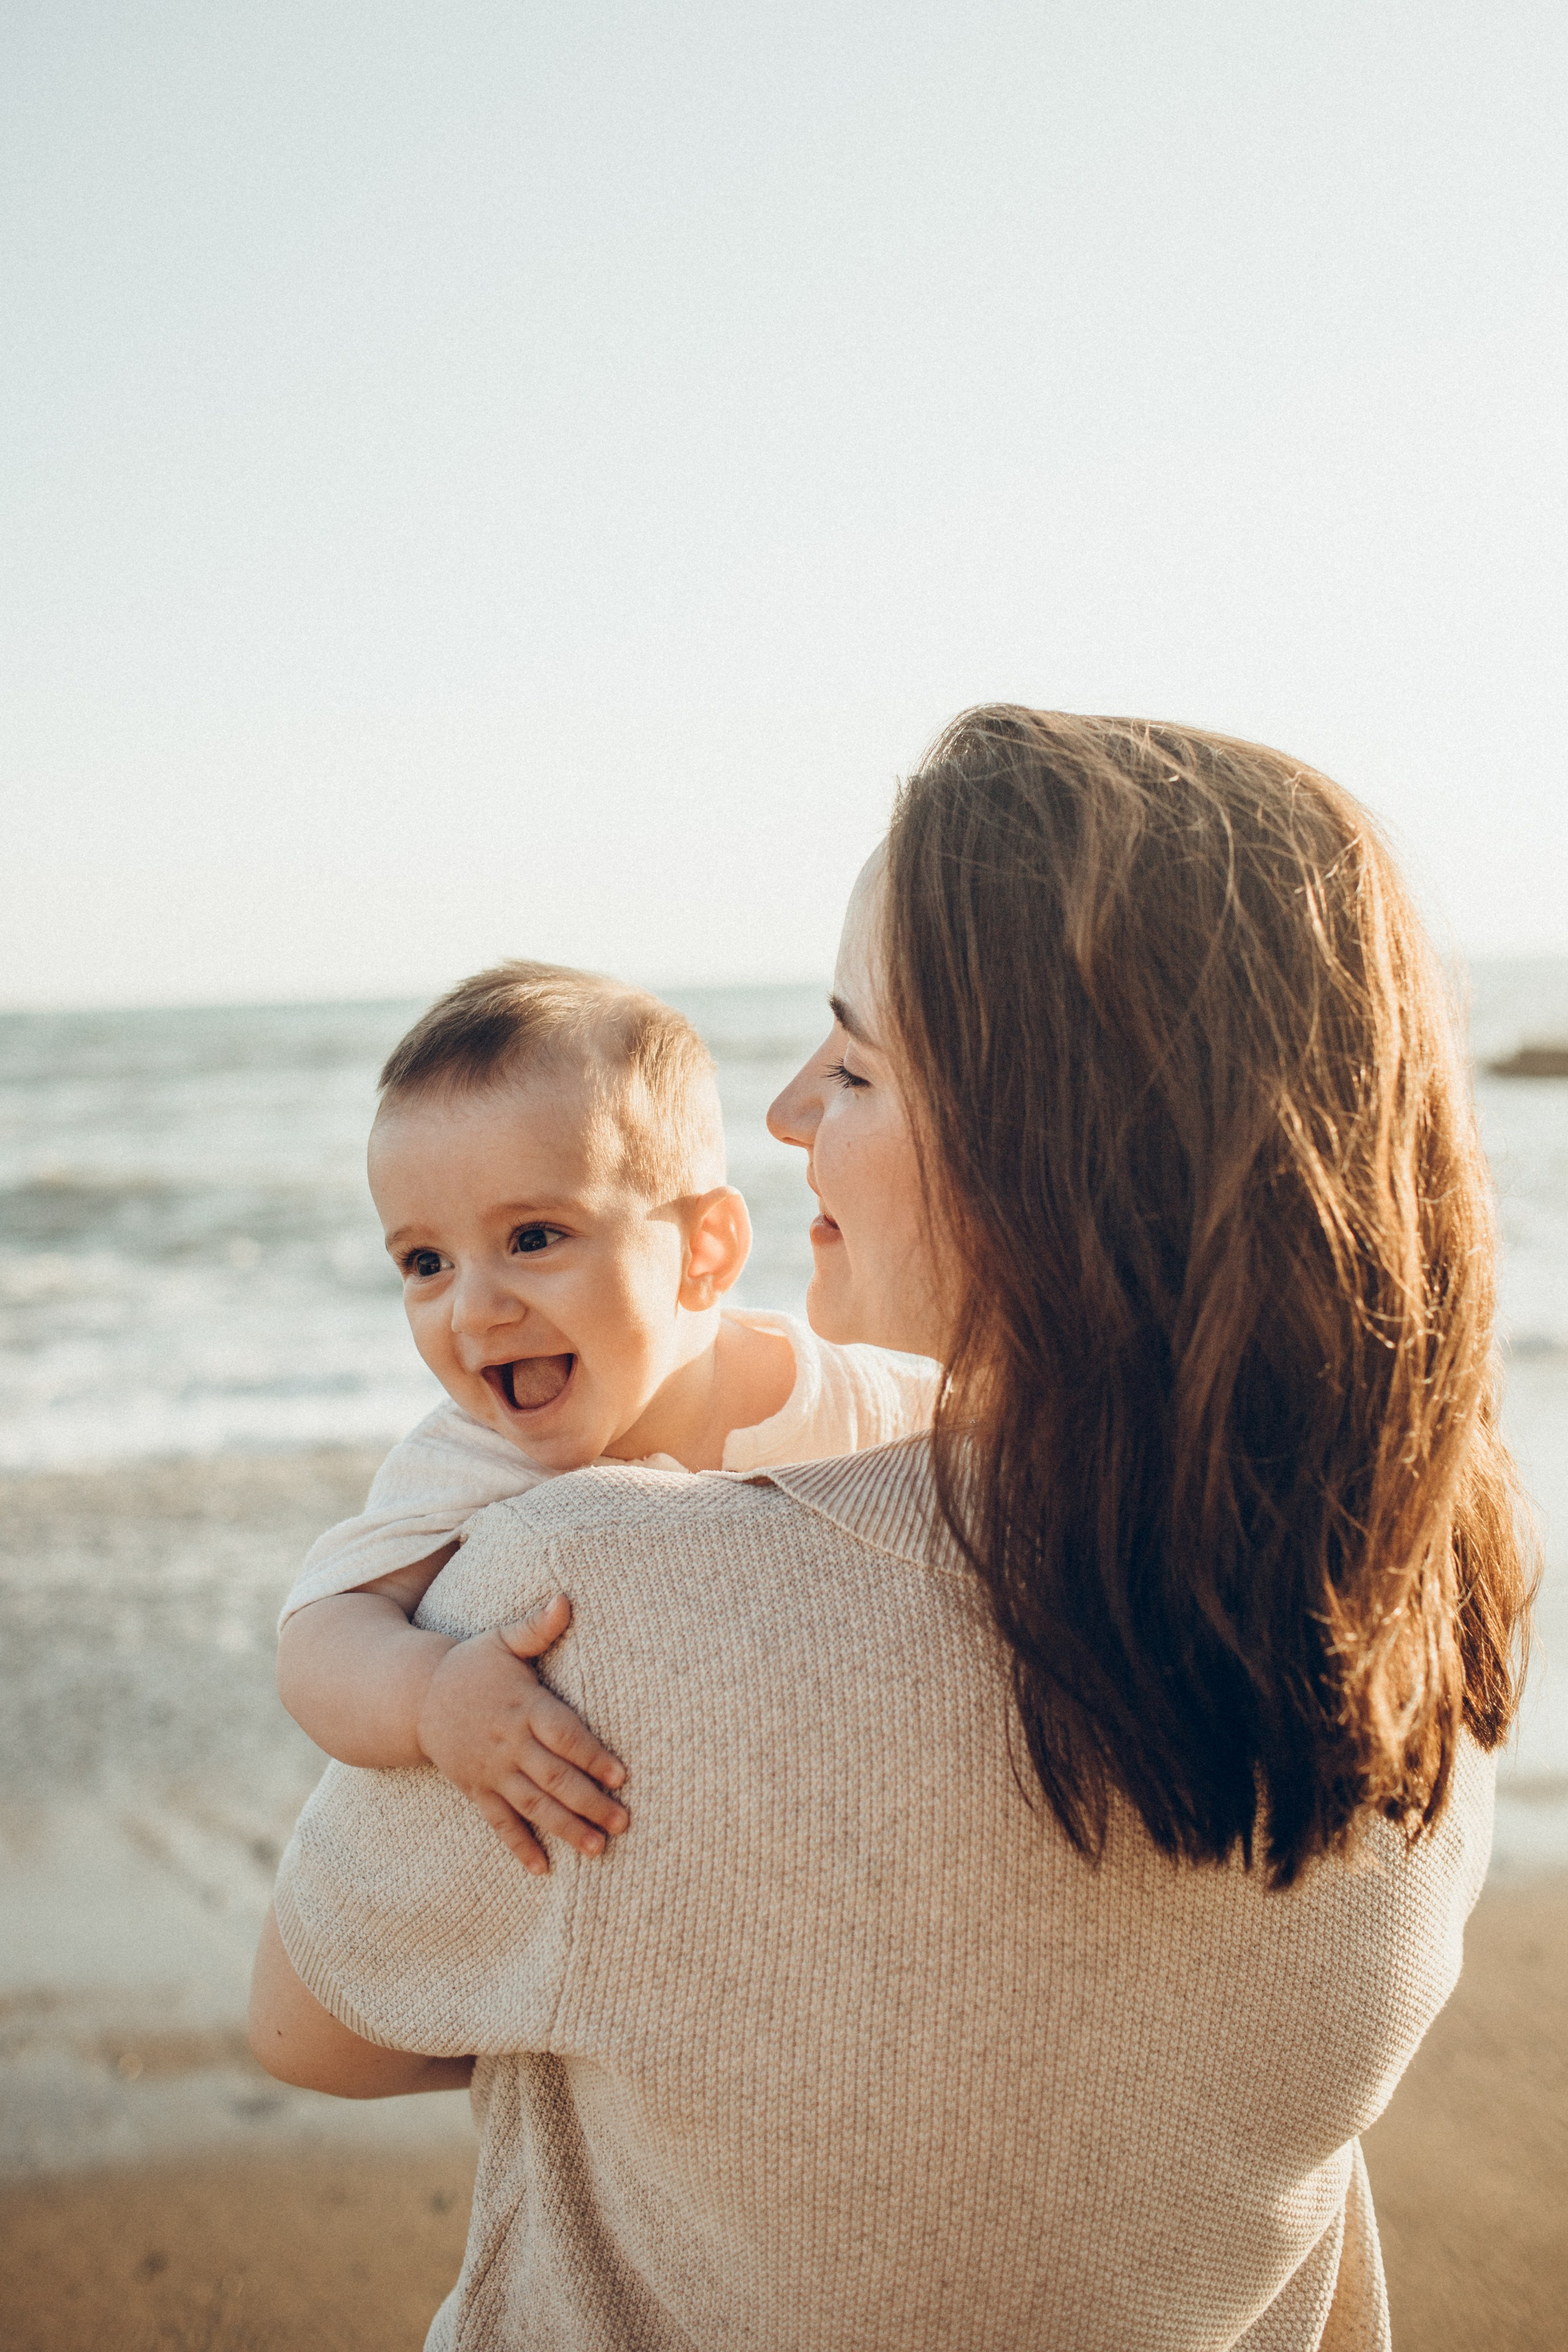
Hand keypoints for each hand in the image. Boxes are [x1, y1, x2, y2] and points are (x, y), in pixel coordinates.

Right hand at [414, 1594, 629, 1875]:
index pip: (563, 1735)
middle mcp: (509, 1744)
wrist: (416, 1698)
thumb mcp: (501, 1641)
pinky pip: (499, 1823)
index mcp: (523, 1707)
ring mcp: (491, 1771)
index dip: (591, 1755)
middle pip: (554, 1777)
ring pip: (532, 1805)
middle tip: (623, 1822)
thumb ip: (536, 1628)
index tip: (621, 1776)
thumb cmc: (472, 1666)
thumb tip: (567, 1598)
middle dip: (589, 1801)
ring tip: (598, 1848)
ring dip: (565, 1828)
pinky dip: (519, 1846)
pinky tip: (542, 1869)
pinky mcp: (477, 1790)